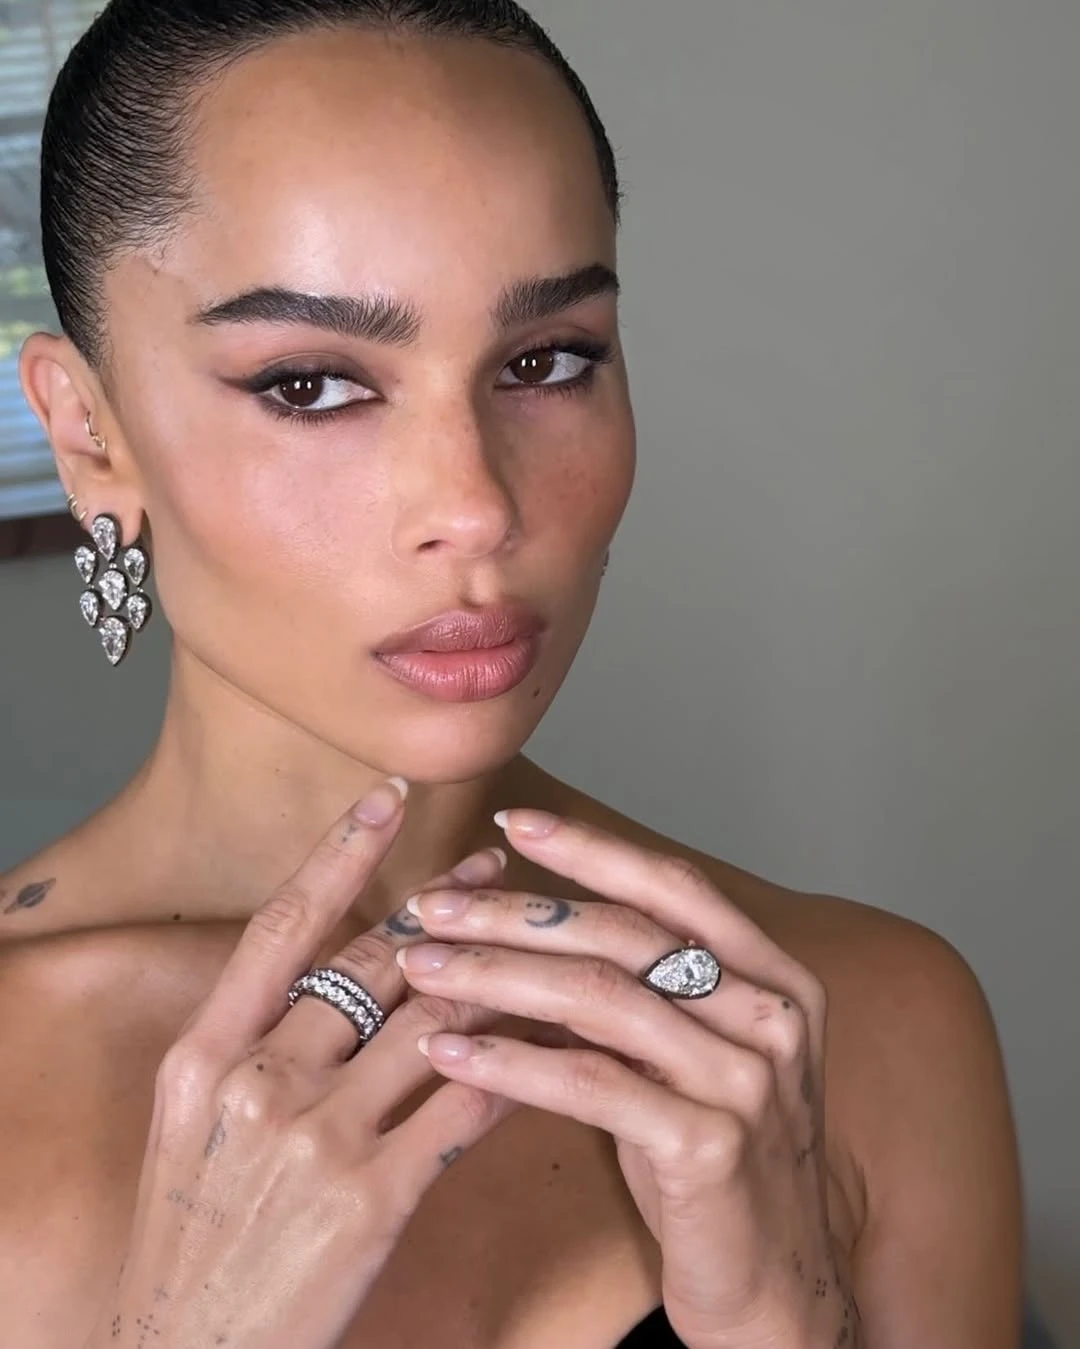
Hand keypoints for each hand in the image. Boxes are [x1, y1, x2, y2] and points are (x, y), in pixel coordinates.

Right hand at [86, 780, 516, 1348]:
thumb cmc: (192, 1238)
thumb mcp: (190, 1124)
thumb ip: (252, 1042)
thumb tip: (338, 971)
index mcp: (204, 1054)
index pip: (281, 927)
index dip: (338, 854)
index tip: (386, 800)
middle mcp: (259, 1081)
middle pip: (374, 965)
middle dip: (447, 909)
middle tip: (496, 870)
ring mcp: (318, 1139)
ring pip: (435, 1023)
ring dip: (497, 980)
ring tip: (542, 946)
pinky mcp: (374, 1198)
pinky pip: (465, 1105)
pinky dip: (513, 1065)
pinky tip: (550, 1041)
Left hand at [397, 811, 860, 1348]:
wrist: (772, 1288)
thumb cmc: (713, 1161)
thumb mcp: (684, 1058)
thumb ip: (633, 992)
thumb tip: (523, 928)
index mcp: (772, 975)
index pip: (673, 887)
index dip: (592, 849)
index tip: (513, 825)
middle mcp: (771, 1014)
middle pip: (624, 935)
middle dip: (514, 914)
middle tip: (431, 906)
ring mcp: (747, 1079)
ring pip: (599, 998)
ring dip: (495, 976)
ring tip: (421, 969)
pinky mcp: (710, 1146)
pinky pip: (589, 1083)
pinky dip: (509, 1062)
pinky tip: (448, 1051)